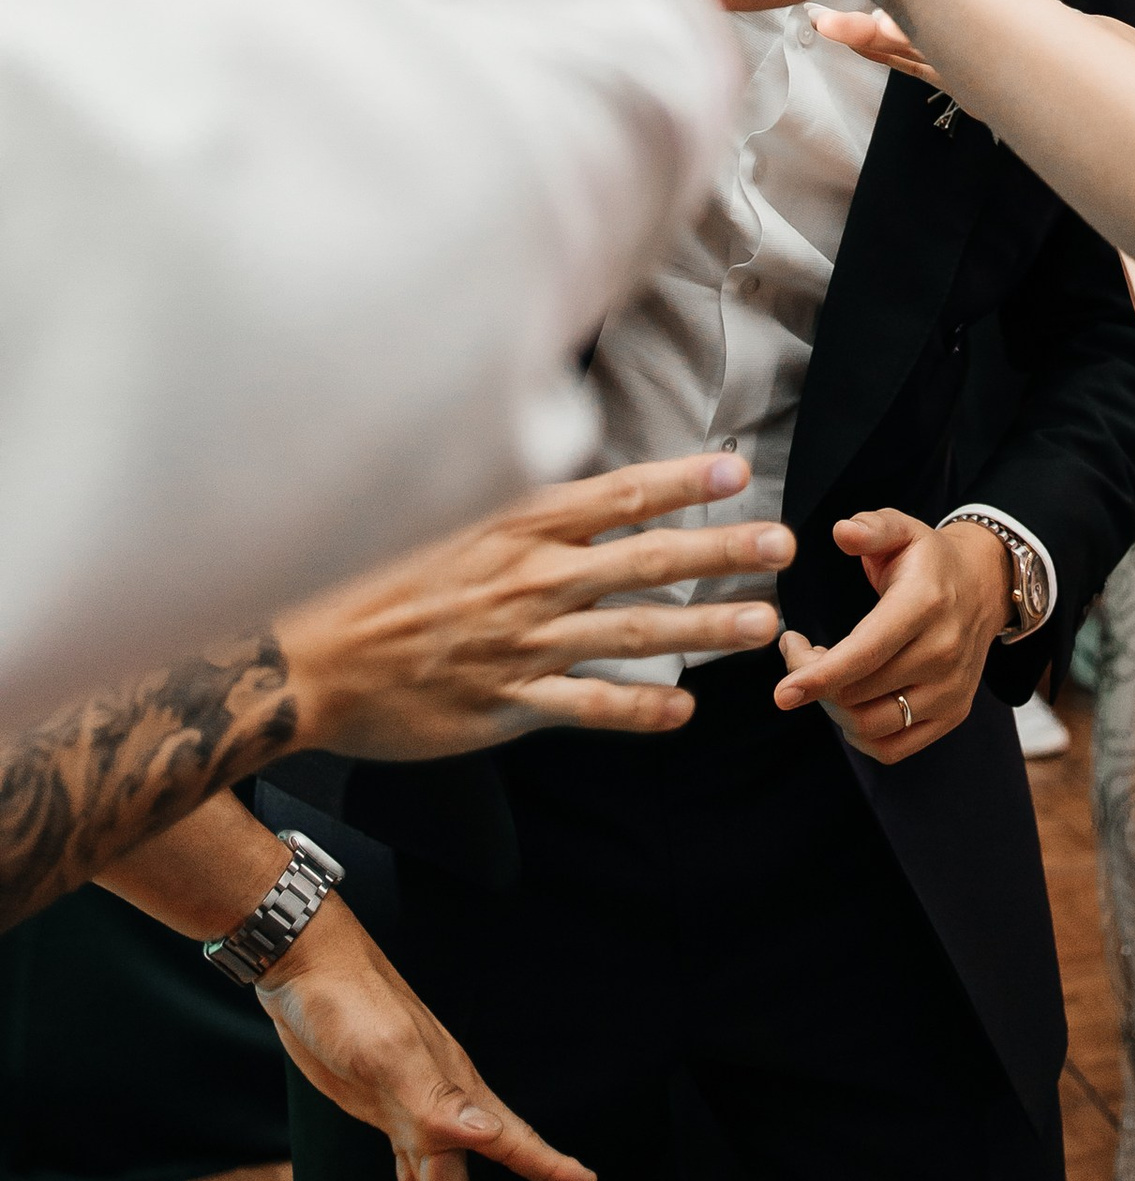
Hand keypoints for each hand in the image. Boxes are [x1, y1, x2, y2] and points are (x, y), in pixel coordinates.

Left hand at [257, 894, 593, 1180]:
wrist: (307, 966)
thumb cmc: (348, 1002)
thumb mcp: (386, 1050)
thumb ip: (435, 1097)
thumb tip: (484, 1135)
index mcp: (450, 1091)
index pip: (503, 1143)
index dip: (544, 1165)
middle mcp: (439, 1102)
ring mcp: (410, 1103)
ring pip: (439, 1178)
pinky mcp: (380, 1102)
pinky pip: (411, 1157)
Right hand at [276, 454, 792, 752]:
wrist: (308, 659)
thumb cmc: (373, 580)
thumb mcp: (443, 517)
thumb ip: (512, 506)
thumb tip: (570, 484)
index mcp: (516, 523)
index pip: (618, 494)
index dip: (682, 481)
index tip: (738, 470)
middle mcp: (531, 578)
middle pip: (648, 559)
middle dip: (722, 552)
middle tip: (781, 546)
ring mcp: (524, 644)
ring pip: (635, 633)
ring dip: (706, 630)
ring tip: (763, 626)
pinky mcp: (507, 703)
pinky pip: (589, 707)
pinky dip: (640, 709)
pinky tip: (684, 711)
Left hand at [771, 509, 1011, 762]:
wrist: (986, 586)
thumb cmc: (930, 560)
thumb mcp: (902, 529)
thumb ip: (871, 528)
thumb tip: (842, 532)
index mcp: (925, 605)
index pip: (866, 653)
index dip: (819, 676)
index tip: (782, 692)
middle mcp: (942, 652)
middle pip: (858, 693)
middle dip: (812, 680)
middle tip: (798, 652)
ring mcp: (950, 690)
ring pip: (870, 725)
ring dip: (832, 708)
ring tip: (824, 675)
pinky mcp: (952, 714)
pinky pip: (892, 748)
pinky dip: (859, 735)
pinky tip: (849, 703)